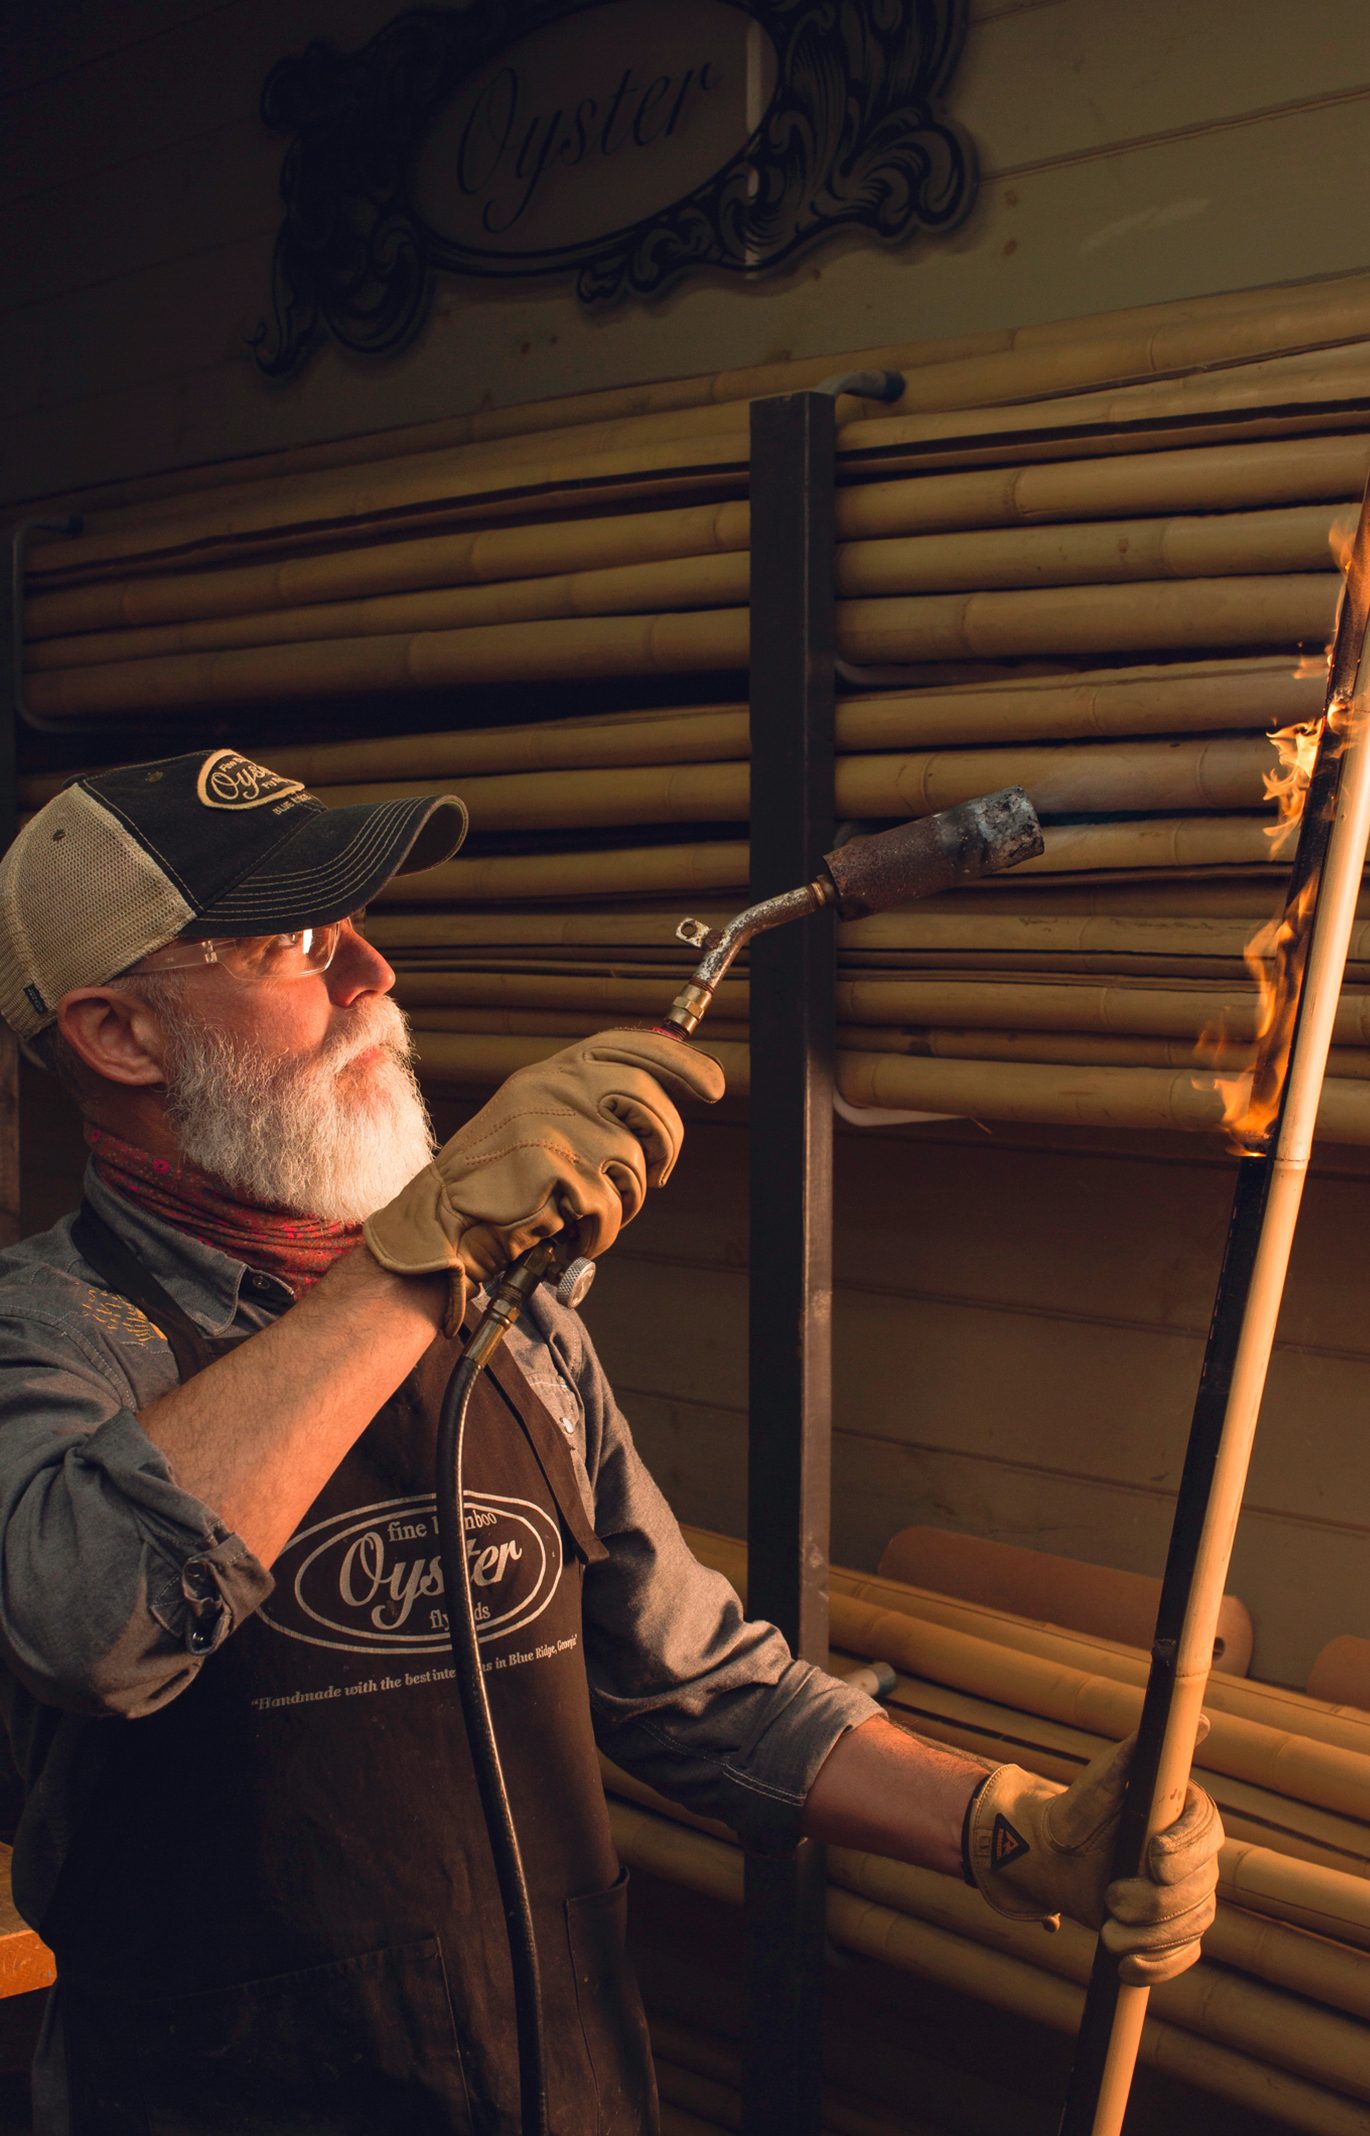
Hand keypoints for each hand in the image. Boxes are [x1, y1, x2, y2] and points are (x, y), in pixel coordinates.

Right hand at [363, 1027, 723, 1329]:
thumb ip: (586, 1105)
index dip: (680, 1064)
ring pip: (634, 1162)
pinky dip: (599, 1231)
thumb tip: (655, 1111)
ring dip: (625, 1201)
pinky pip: (609, 1205)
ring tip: (588, 1212)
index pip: (628, 1047)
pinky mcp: (553, 1169)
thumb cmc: (495, 1182)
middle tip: (654, 1178)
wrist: (441, 1222)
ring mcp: (552, 1125)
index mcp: (551, 1072)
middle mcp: (552, 1088)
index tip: (713, 1085)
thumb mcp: (535, 1121)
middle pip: (648, 1103)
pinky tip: (570, 1232)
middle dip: (666, 1148)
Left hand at [963, 1732, 1222, 1983]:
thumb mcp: (1105, 1776)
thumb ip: (1141, 1751)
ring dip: (1149, 1936)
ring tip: (1108, 1933)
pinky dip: (1156, 1965)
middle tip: (1110, 1897)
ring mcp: (1188, 1898)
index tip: (1153, 1856)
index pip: (1208, 1832)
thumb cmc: (1081, 1809)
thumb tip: (1203, 1721)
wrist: (1055, 1856)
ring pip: (1192, 1926)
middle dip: (1154, 1901)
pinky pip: (1181, 1957)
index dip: (1186, 1848)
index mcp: (1187, 1815)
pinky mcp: (1174, 1932)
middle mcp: (1196, 1857)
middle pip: (1200, 1889)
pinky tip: (1126, 1964)